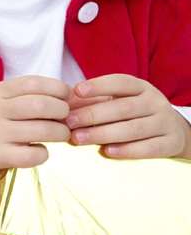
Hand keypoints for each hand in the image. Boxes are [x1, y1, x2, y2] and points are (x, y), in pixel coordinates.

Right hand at [0, 77, 70, 188]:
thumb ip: (13, 93)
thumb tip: (56, 94)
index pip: (35, 83)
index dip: (58, 88)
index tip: (64, 97)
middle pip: (45, 105)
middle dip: (63, 111)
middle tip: (63, 117)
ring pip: (45, 130)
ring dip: (60, 133)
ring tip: (56, 134)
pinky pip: (34, 155)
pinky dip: (43, 153)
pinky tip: (36, 150)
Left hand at [65, 75, 190, 159]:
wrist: (171, 131)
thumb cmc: (132, 114)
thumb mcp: (117, 101)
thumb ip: (93, 101)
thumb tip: (62, 104)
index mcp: (140, 87)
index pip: (120, 82)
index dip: (99, 85)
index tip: (77, 91)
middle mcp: (155, 102)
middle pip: (123, 108)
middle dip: (93, 115)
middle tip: (69, 122)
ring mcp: (165, 122)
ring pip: (133, 129)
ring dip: (103, 134)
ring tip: (79, 139)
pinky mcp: (171, 143)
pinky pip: (149, 148)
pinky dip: (128, 150)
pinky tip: (108, 151)